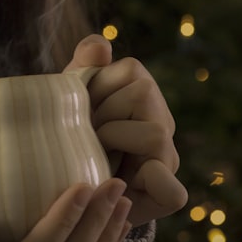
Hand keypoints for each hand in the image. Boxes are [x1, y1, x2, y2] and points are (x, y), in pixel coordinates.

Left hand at [64, 35, 187, 227]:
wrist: (69, 192)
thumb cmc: (69, 138)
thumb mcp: (70, 98)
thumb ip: (84, 65)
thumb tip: (101, 48)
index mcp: (144, 95)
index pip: (132, 70)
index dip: (99, 85)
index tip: (82, 107)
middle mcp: (162, 123)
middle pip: (144, 93)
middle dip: (104, 112)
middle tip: (86, 133)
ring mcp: (168, 158)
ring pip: (155, 133)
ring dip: (114, 141)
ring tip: (94, 154)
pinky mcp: (168, 193)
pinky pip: (172, 190)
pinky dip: (150, 183)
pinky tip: (118, 182)